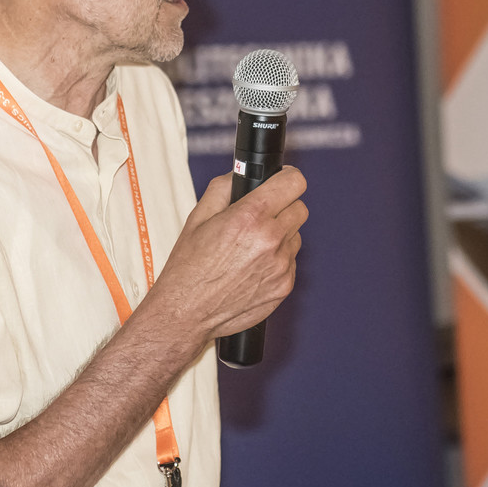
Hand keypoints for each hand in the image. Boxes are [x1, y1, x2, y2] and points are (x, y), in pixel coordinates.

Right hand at [149, 167, 307, 349]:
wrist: (187, 313)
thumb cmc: (189, 267)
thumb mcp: (198, 217)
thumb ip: (224, 187)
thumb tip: (242, 174)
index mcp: (250, 217)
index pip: (294, 183)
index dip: (287, 178)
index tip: (282, 180)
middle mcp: (270, 240)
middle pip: (300, 208)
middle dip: (283, 207)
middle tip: (262, 215)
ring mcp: (281, 265)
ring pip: (296, 236)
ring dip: (281, 236)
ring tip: (251, 247)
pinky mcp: (285, 286)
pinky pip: (292, 261)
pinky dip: (278, 260)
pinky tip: (254, 267)